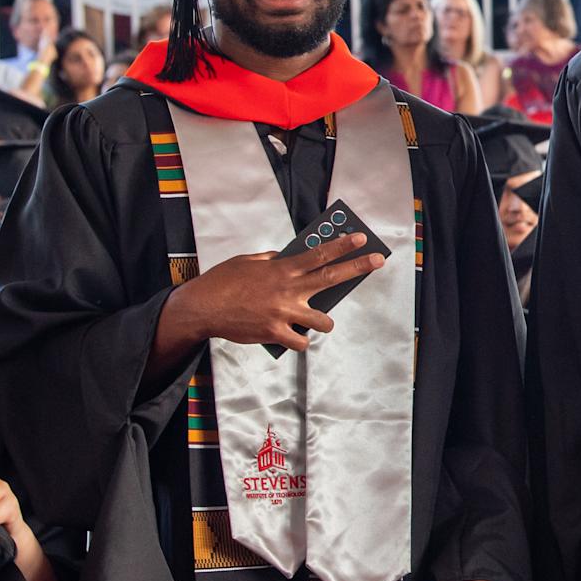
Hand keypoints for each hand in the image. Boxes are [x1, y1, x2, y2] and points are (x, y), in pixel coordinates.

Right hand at [165, 235, 382, 351]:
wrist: (202, 308)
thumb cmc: (223, 282)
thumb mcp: (248, 261)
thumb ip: (272, 260)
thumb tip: (288, 260)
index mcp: (281, 269)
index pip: (319, 254)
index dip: (343, 246)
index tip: (362, 238)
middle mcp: (288, 290)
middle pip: (331, 278)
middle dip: (357, 268)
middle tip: (378, 261)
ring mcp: (284, 313)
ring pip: (322, 321)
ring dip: (323, 322)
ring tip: (317, 320)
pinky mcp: (275, 334)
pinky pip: (301, 342)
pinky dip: (299, 340)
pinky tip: (292, 336)